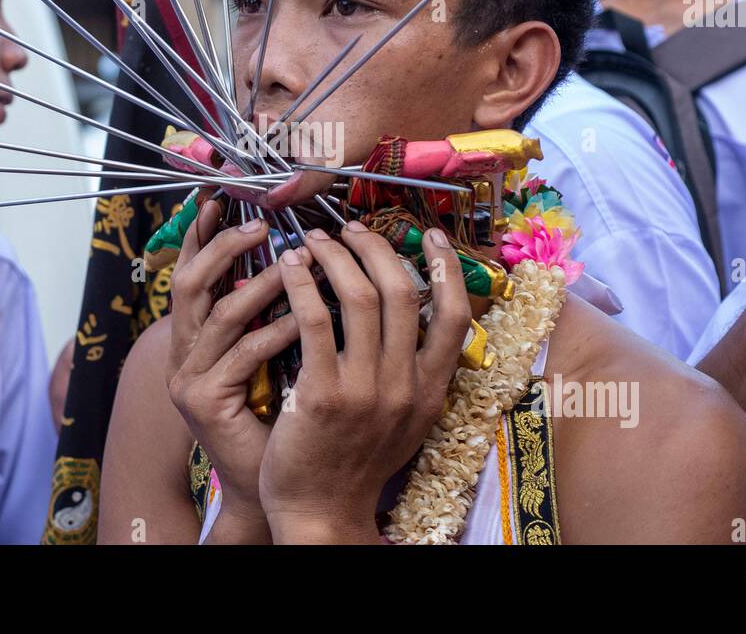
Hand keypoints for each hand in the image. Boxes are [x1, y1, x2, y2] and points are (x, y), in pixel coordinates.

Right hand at [166, 199, 307, 536]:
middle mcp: (184, 352)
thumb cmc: (286, 414)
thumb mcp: (276, 351)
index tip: (223, 196)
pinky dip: (278, 329)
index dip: (204, 234)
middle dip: (224, 247)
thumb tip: (299, 251)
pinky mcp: (204, 401)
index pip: (195, 272)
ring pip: (220, 314)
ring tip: (296, 261)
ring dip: (261, 283)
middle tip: (261, 224)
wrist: (279, 483)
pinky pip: (245, 353)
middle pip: (190, 283)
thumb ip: (274, 307)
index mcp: (198, 336)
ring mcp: (189, 378)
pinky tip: (308, 317)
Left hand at [258, 222, 469, 543]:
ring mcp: (366, 391)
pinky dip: (302, 286)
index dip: (447, 268)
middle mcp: (406, 387)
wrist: (323, 514)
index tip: (431, 235)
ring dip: (335, 258)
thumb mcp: (404, 422)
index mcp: (432, 391)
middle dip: (374, 248)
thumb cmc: (356, 463)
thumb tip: (415, 315)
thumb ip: (413, 373)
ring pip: (359, 298)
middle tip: (349, 230)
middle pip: (402, 293)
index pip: (456, 316)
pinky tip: (290, 270)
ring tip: (313, 241)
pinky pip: (314, 322)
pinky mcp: (322, 395)